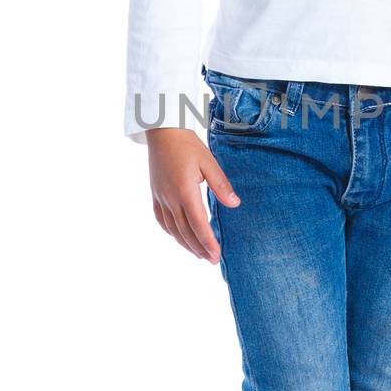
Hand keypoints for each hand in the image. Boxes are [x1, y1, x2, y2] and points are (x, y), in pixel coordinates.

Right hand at [146, 127, 240, 263]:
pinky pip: (162, 220)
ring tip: (199, 254)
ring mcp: (160, 197)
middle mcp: (170, 198)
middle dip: (199, 248)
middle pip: (185, 231)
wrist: (163, 131)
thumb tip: (235, 204)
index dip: (208, 241)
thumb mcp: (209, 162)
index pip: (198, 223)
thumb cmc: (188, 145)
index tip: (217, 255)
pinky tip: (179, 237)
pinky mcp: (155, 195)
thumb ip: (221, 185)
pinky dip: (171, 232)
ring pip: (173, 229)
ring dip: (186, 244)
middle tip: (211, 260)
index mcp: (185, 190)